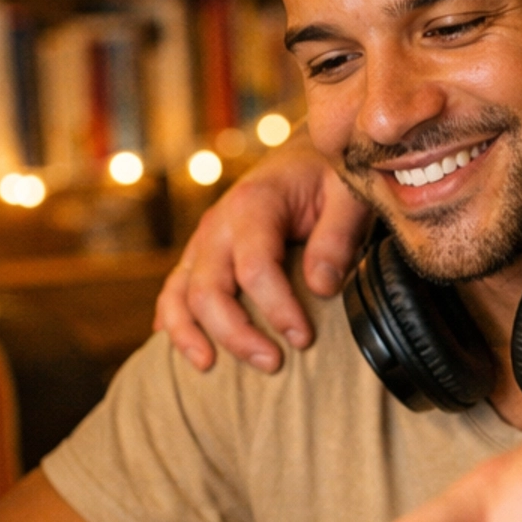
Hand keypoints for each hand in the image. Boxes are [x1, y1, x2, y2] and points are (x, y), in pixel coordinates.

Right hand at [154, 134, 371, 371]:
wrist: (306, 154)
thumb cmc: (330, 175)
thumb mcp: (348, 195)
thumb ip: (337, 237)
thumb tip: (321, 287)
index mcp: (254, 205)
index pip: (254, 268)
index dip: (277, 310)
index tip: (303, 338)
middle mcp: (218, 223)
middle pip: (209, 289)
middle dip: (236, 333)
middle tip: (273, 363)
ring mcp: (204, 240)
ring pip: (180, 294)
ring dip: (191, 334)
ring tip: (211, 367)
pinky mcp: (202, 254)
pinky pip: (175, 290)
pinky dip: (173, 321)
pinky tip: (184, 349)